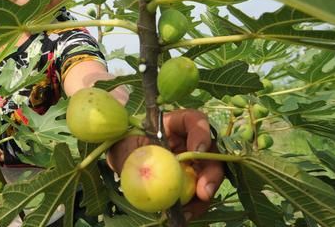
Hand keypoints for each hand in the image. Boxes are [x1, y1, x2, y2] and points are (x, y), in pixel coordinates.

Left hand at [108, 109, 223, 219]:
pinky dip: (195, 205)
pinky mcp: (192, 180)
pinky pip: (200, 193)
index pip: (194, 121)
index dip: (201, 132)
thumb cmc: (123, 146)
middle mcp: (188, 141)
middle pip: (211, 152)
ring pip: (211, 175)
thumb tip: (144, 167)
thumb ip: (131, 153)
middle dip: (212, 173)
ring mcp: (193, 161)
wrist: (122, 162)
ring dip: (205, 194)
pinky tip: (184, 215)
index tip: (197, 150)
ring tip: (190, 210)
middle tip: (203, 192)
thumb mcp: (123, 145)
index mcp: (173, 124)